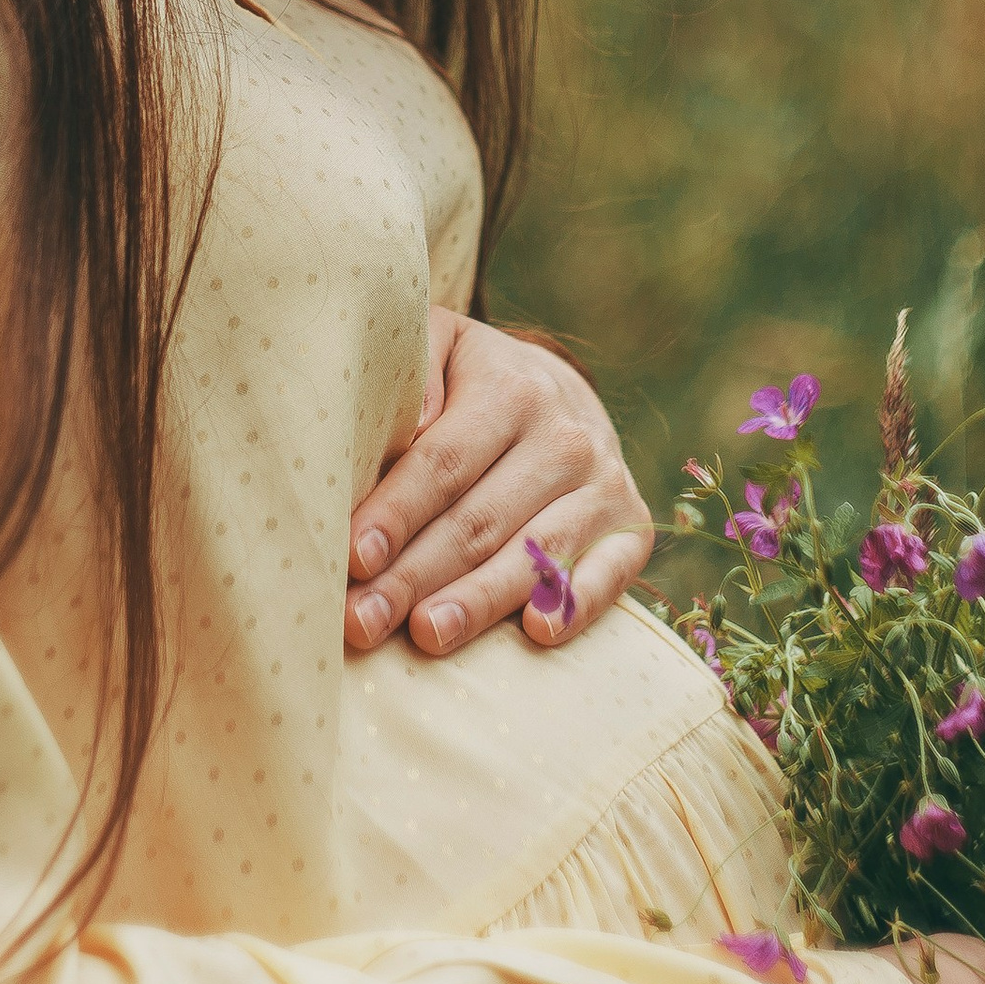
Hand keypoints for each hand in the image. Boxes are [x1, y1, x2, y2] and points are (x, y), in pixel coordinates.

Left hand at [344, 307, 653, 656]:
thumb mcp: (439, 348)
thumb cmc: (470, 381)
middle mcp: (566, 439)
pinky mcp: (631, 529)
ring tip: (426, 635)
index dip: (397, 513)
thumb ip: (414, 372)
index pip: (444, 463)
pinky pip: (607, 575)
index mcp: (511, 391)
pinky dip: (577, 606)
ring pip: (534, 556)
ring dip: (479, 602)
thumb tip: (411, 425)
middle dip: (415, 576)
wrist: (559, 388)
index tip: (353, 556)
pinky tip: (537, 633)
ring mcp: (604, 486)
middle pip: (480, 521)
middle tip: (363, 621)